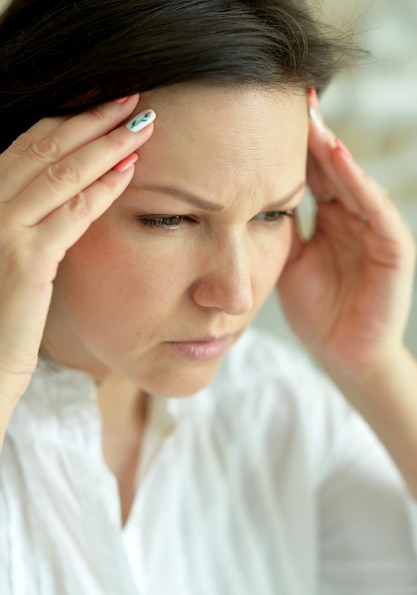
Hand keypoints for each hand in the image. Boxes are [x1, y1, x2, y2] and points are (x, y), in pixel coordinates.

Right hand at [0, 95, 153, 405]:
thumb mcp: (6, 253)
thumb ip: (29, 221)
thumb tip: (63, 196)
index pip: (29, 145)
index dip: (68, 119)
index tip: (101, 101)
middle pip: (45, 146)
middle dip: (92, 118)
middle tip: (131, 97)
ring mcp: (1, 229)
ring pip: (61, 172)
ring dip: (106, 144)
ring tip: (141, 123)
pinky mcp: (25, 260)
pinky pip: (71, 214)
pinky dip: (102, 189)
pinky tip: (130, 171)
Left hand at [278, 89, 415, 374]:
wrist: (342, 354)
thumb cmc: (316, 311)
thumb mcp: (288, 262)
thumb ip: (277, 229)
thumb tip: (243, 196)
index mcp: (329, 220)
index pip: (309, 175)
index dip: (290, 149)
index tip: (265, 118)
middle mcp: (352, 217)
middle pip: (330, 169)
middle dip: (311, 137)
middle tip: (291, 101)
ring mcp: (374, 230)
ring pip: (353, 181)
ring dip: (332, 150)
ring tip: (310, 119)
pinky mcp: (393, 249)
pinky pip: (375, 209)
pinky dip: (358, 182)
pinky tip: (338, 157)